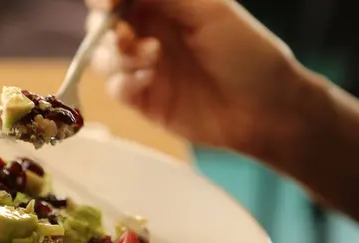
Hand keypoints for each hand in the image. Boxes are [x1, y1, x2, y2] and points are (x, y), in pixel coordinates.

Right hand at [85, 0, 307, 152]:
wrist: (265, 109)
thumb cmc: (247, 53)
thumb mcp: (211, 12)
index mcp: (165, 9)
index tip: (108, 3)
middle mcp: (149, 36)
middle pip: (102, 27)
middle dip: (106, 28)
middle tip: (124, 35)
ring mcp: (144, 69)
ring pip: (102, 58)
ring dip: (117, 56)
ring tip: (153, 58)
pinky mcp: (144, 102)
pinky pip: (115, 89)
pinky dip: (123, 82)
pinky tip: (149, 80)